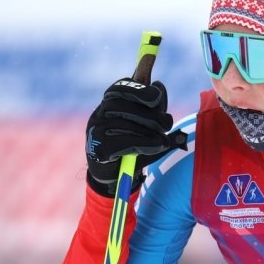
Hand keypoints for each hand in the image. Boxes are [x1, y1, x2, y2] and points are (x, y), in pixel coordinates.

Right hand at [85, 79, 185, 195]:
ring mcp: (96, 131)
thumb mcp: (148, 127)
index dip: (140, 89)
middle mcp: (99, 114)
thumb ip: (157, 111)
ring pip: (126, 123)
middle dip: (152, 114)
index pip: (122, 86)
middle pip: (126, 104)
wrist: (114, 176)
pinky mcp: (100, 149)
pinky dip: (146, 144)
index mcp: (110, 103)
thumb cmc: (133, 147)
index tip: (156, 97)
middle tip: (167, 124)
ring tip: (163, 140)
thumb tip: (159, 86)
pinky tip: (157, 146)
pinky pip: (126, 142)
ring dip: (151, 131)